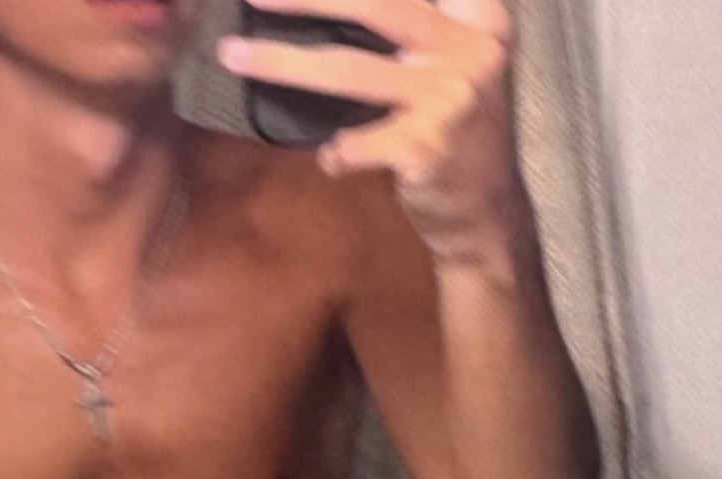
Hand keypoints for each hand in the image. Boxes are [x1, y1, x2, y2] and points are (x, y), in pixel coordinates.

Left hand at [218, 0, 520, 257]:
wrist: (488, 215)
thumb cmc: (458, 135)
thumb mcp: (455, 64)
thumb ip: (418, 27)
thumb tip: (330, 6)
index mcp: (478, 17)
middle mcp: (470, 49)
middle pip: (375, 5)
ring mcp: (450, 99)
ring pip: (349, 68)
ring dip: (282, 62)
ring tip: (233, 55)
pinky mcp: (427, 149)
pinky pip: (358, 144)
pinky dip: (338, 152)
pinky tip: (332, 158)